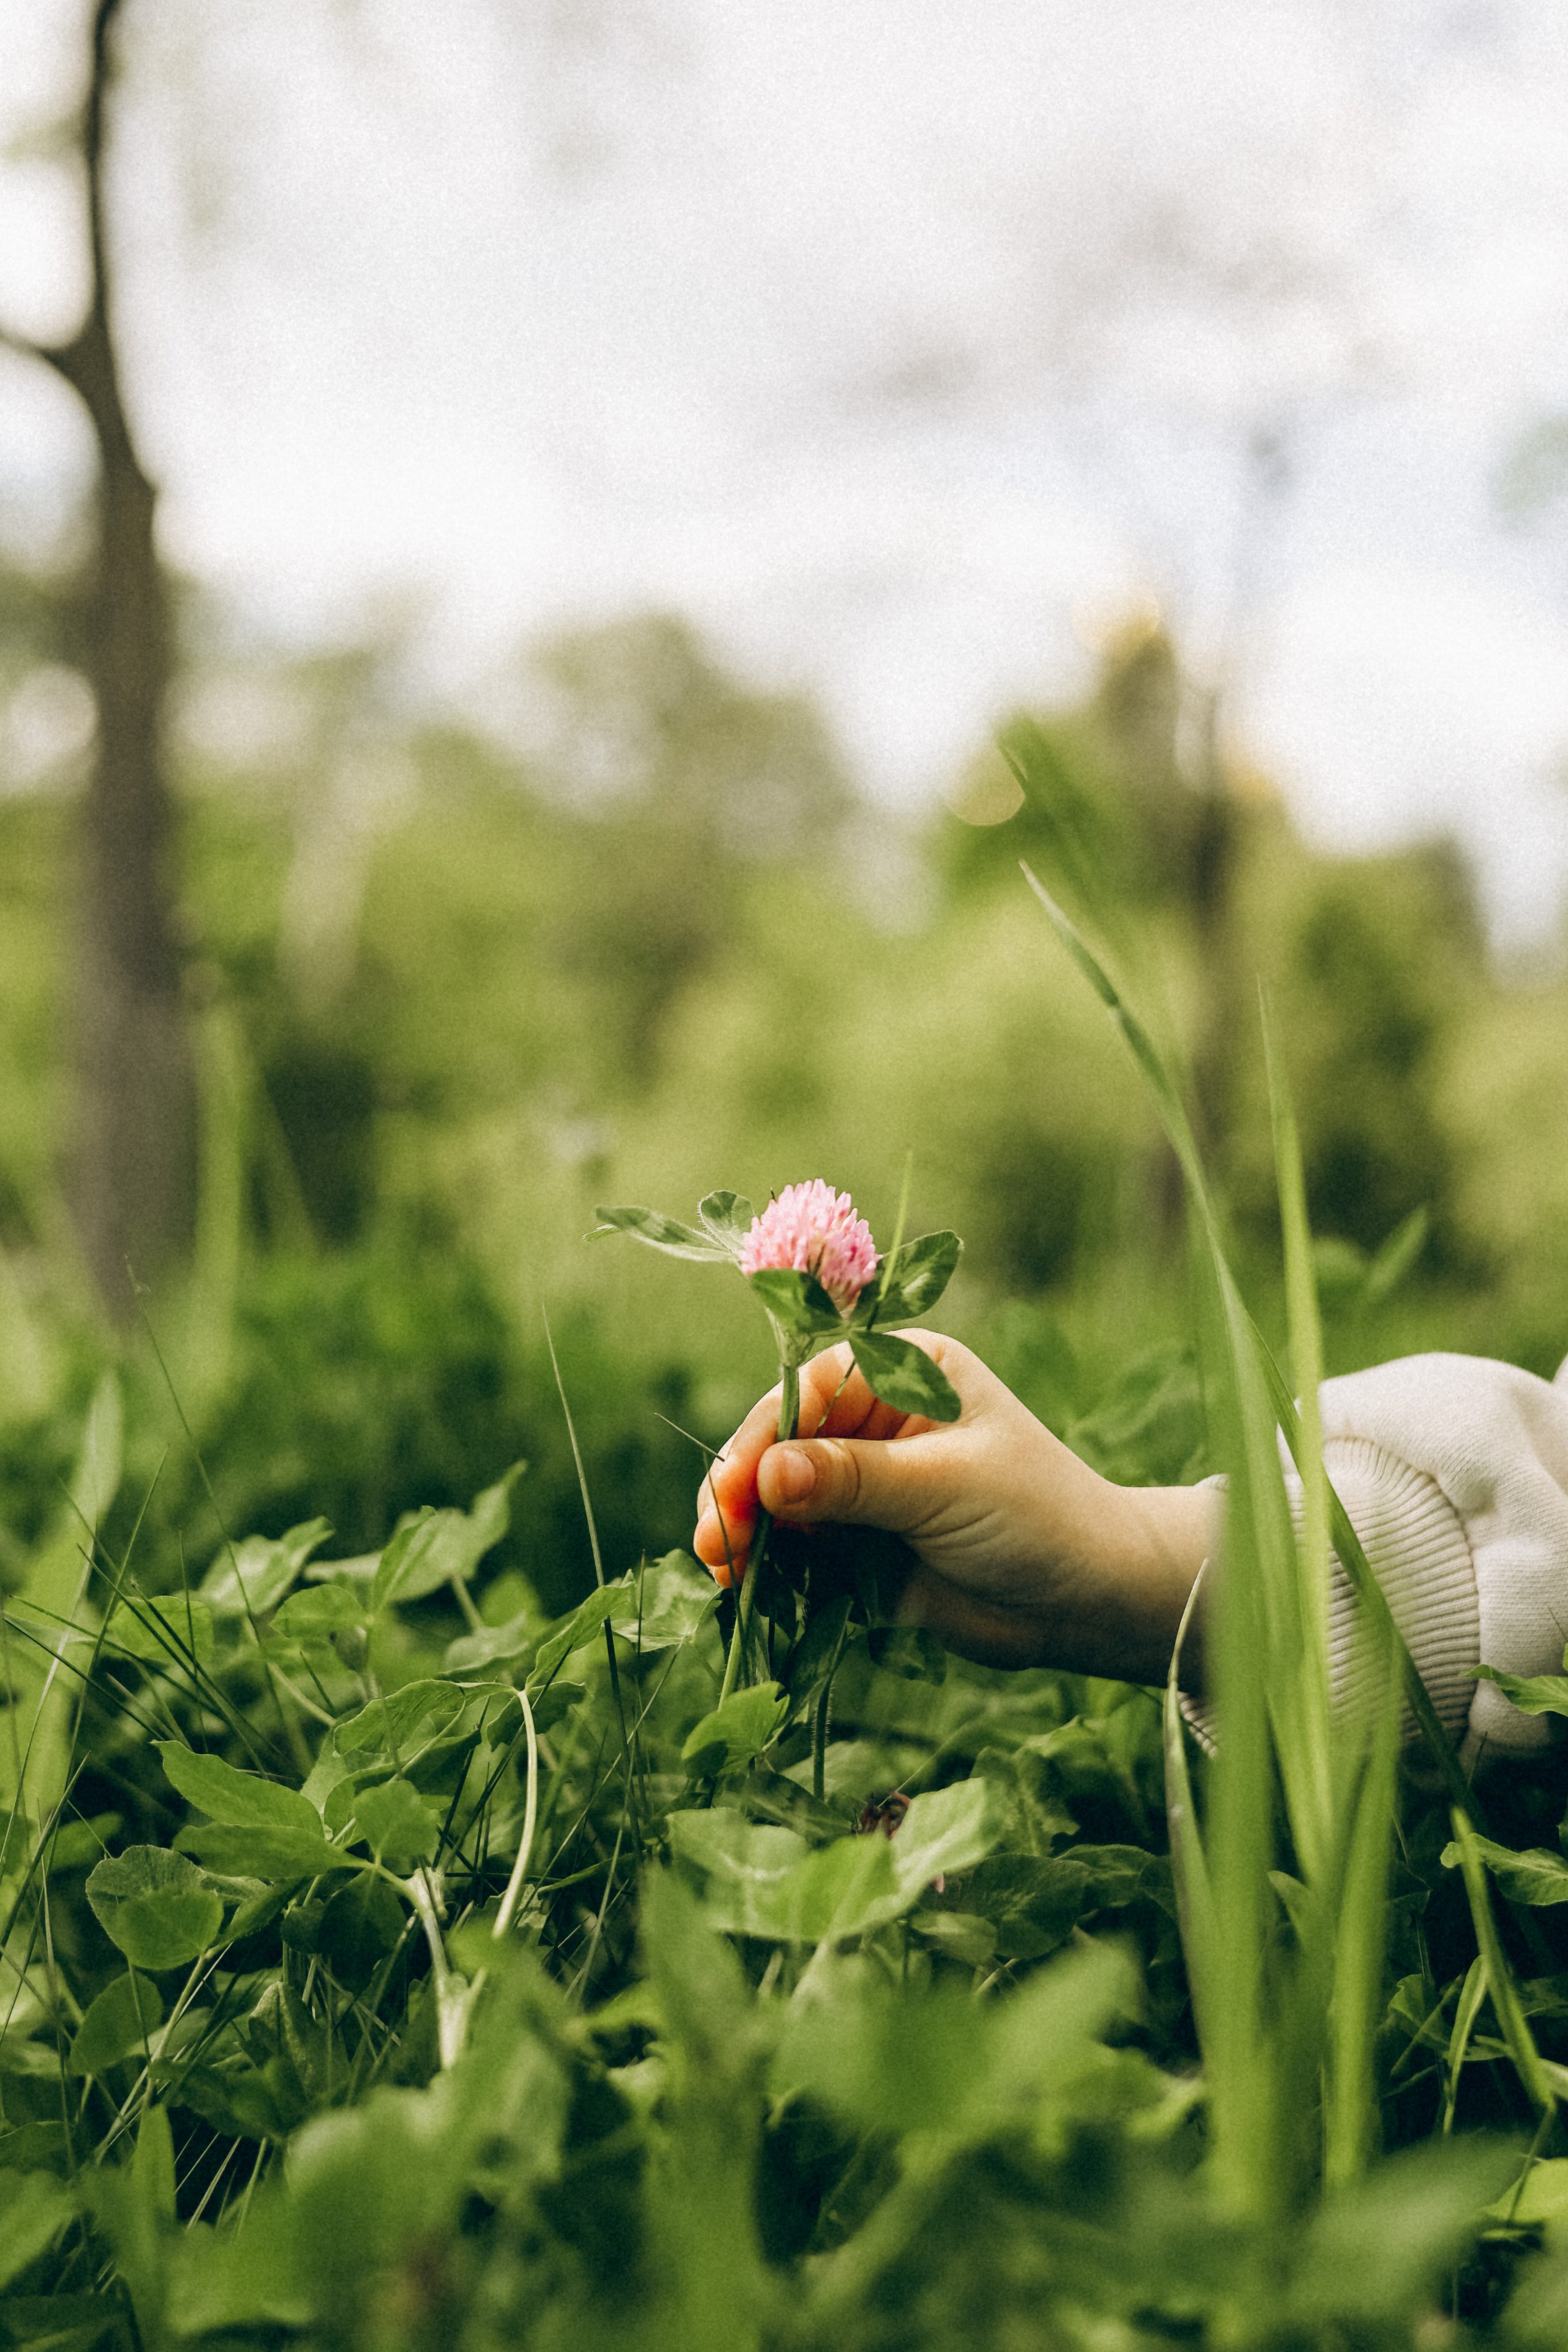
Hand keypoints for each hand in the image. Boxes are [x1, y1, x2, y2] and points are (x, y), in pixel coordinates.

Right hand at [693, 1332, 1215, 1683]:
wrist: (1090, 1601)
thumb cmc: (1038, 1518)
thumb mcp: (945, 1488)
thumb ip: (854, 1482)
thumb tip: (767, 1474)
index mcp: (903, 1372)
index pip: (807, 1391)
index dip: (763, 1438)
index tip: (737, 1490)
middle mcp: (875, 1419)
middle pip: (781, 1444)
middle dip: (745, 1490)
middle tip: (717, 1543)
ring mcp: (864, 1484)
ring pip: (779, 1499)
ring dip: (748, 1532)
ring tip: (725, 1572)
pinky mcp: (859, 1543)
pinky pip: (798, 1548)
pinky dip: (770, 1566)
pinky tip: (748, 1589)